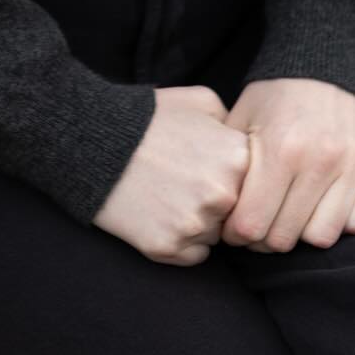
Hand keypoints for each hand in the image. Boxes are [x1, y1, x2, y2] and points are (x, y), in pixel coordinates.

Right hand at [92, 84, 251, 265]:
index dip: (234, 176)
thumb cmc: (151, 117)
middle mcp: (224, 194)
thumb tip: (248, 146)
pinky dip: (182, 241)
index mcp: (237, 158)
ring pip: (216, 235)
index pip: (258, 182)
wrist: (96, 141)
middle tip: (188, 181)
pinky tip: (161, 213)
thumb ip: (234, 123)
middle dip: (219, 201)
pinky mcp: (170, 248)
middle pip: (238, 211)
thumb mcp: (201, 100)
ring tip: (170, 193)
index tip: (211, 167)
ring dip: (201, 222)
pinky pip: (194, 255)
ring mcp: (197, 224)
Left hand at [217, 77, 354, 252]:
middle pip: (285, 238)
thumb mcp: (244, 115)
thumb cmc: (279, 91)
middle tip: (261, 223)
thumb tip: (217, 205)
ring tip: (291, 215)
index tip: (234, 226)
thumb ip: (231, 162)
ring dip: (302, 233)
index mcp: (280, 148)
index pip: (252, 224)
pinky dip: (336, 220)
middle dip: (265, 239)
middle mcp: (319, 161)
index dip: (237, 233)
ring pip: (322, 237)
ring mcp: (352, 166)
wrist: (329, 56)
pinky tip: (320, 202)